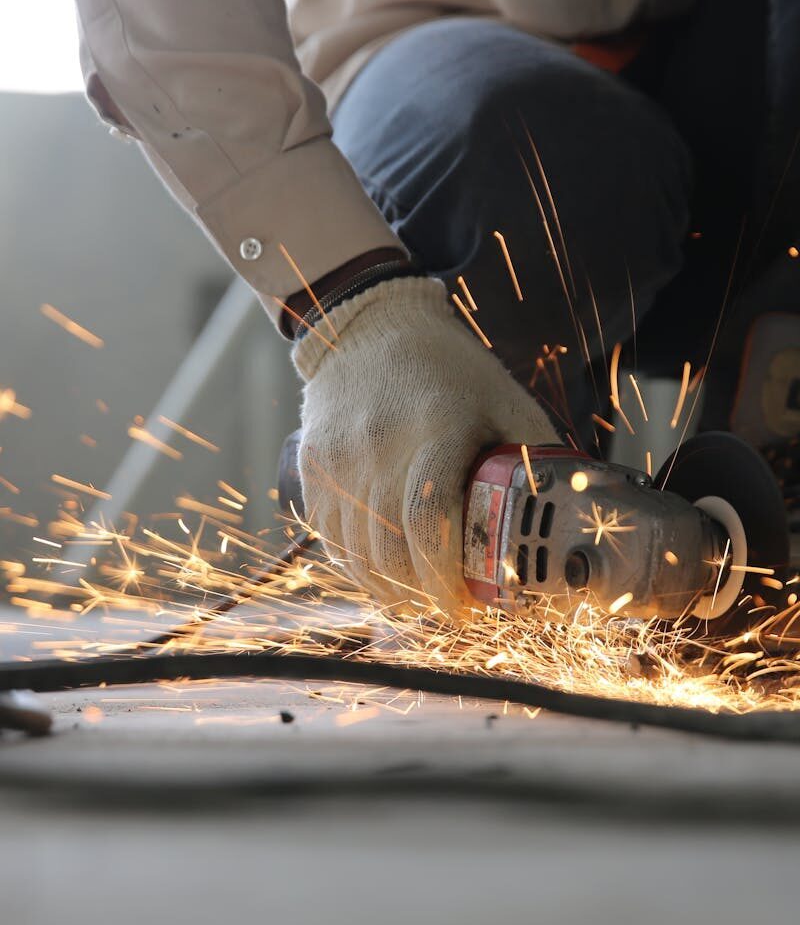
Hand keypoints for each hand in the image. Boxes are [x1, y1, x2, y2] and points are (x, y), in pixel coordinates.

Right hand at [292, 277, 558, 613]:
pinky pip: (328, 535)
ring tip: (414, 600)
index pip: (429, 520)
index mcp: (437, 429)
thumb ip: (534, 456)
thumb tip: (572, 514)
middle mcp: (380, 446)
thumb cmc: (449, 368)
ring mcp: (339, 457)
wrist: (370, 328)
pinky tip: (378, 575)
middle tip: (447, 609)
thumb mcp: (504, 400)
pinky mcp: (313, 464)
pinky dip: (353, 567)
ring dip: (386, 589)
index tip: (464, 606)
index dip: (444, 576)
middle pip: (390, 547)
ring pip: (355, 551)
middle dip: (419, 594)